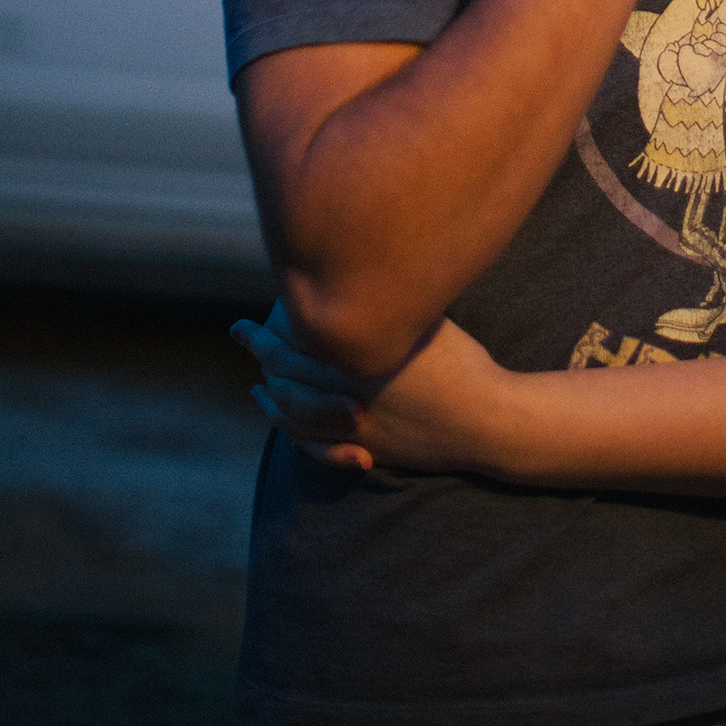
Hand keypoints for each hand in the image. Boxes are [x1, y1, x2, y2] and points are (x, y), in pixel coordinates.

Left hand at [233, 302, 508, 472]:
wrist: (485, 420)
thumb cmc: (462, 364)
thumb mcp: (425, 322)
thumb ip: (390, 307)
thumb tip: (365, 278)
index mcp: (358, 360)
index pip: (295, 345)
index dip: (267, 331)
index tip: (248, 318)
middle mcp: (346, 394)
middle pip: (286, 377)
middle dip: (260, 353)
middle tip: (240, 334)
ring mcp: (352, 427)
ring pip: (293, 416)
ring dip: (270, 398)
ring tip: (256, 386)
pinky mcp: (364, 448)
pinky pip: (313, 444)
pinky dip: (292, 431)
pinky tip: (285, 424)